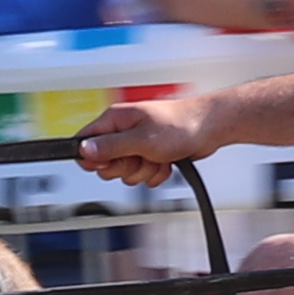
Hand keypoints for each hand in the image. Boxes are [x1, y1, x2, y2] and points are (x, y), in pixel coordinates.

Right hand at [76, 89, 214, 178]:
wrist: (210, 128)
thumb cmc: (181, 124)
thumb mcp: (141, 139)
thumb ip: (110, 146)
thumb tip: (83, 150)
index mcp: (115, 120)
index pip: (85, 142)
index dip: (93, 158)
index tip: (110, 162)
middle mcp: (123, 131)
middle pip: (106, 164)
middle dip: (125, 167)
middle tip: (140, 157)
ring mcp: (137, 144)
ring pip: (126, 173)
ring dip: (144, 171)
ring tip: (158, 157)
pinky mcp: (150, 155)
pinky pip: (142, 175)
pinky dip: (155, 173)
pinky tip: (165, 161)